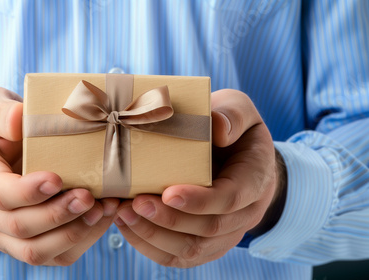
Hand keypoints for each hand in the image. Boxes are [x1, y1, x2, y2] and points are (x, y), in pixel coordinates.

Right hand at [0, 86, 118, 265]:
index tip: (57, 179)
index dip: (28, 191)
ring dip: (74, 233)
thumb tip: (19, 119)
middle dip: (59, 214)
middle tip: (89, 196)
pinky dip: (82, 241)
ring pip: (36, 251)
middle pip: (21, 227)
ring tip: (103, 209)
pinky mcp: (28, 243)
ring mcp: (6, 234)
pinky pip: (55, 256)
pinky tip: (103, 218)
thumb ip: (0, 112)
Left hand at [114, 89, 285, 267]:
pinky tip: (127, 226)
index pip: (231, 198)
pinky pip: (179, 256)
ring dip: (153, 236)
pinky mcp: (206, 243)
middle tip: (133, 203)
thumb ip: (232, 115)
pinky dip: (150, 246)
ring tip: (122, 214)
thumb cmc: (235, 129)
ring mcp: (226, 233)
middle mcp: (245, 213)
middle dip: (168, 220)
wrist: (240, 155)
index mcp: (255, 179)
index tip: (168, 192)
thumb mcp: (240, 109)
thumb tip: (217, 129)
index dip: (200, 200)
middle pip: (208, 229)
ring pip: (192, 249)